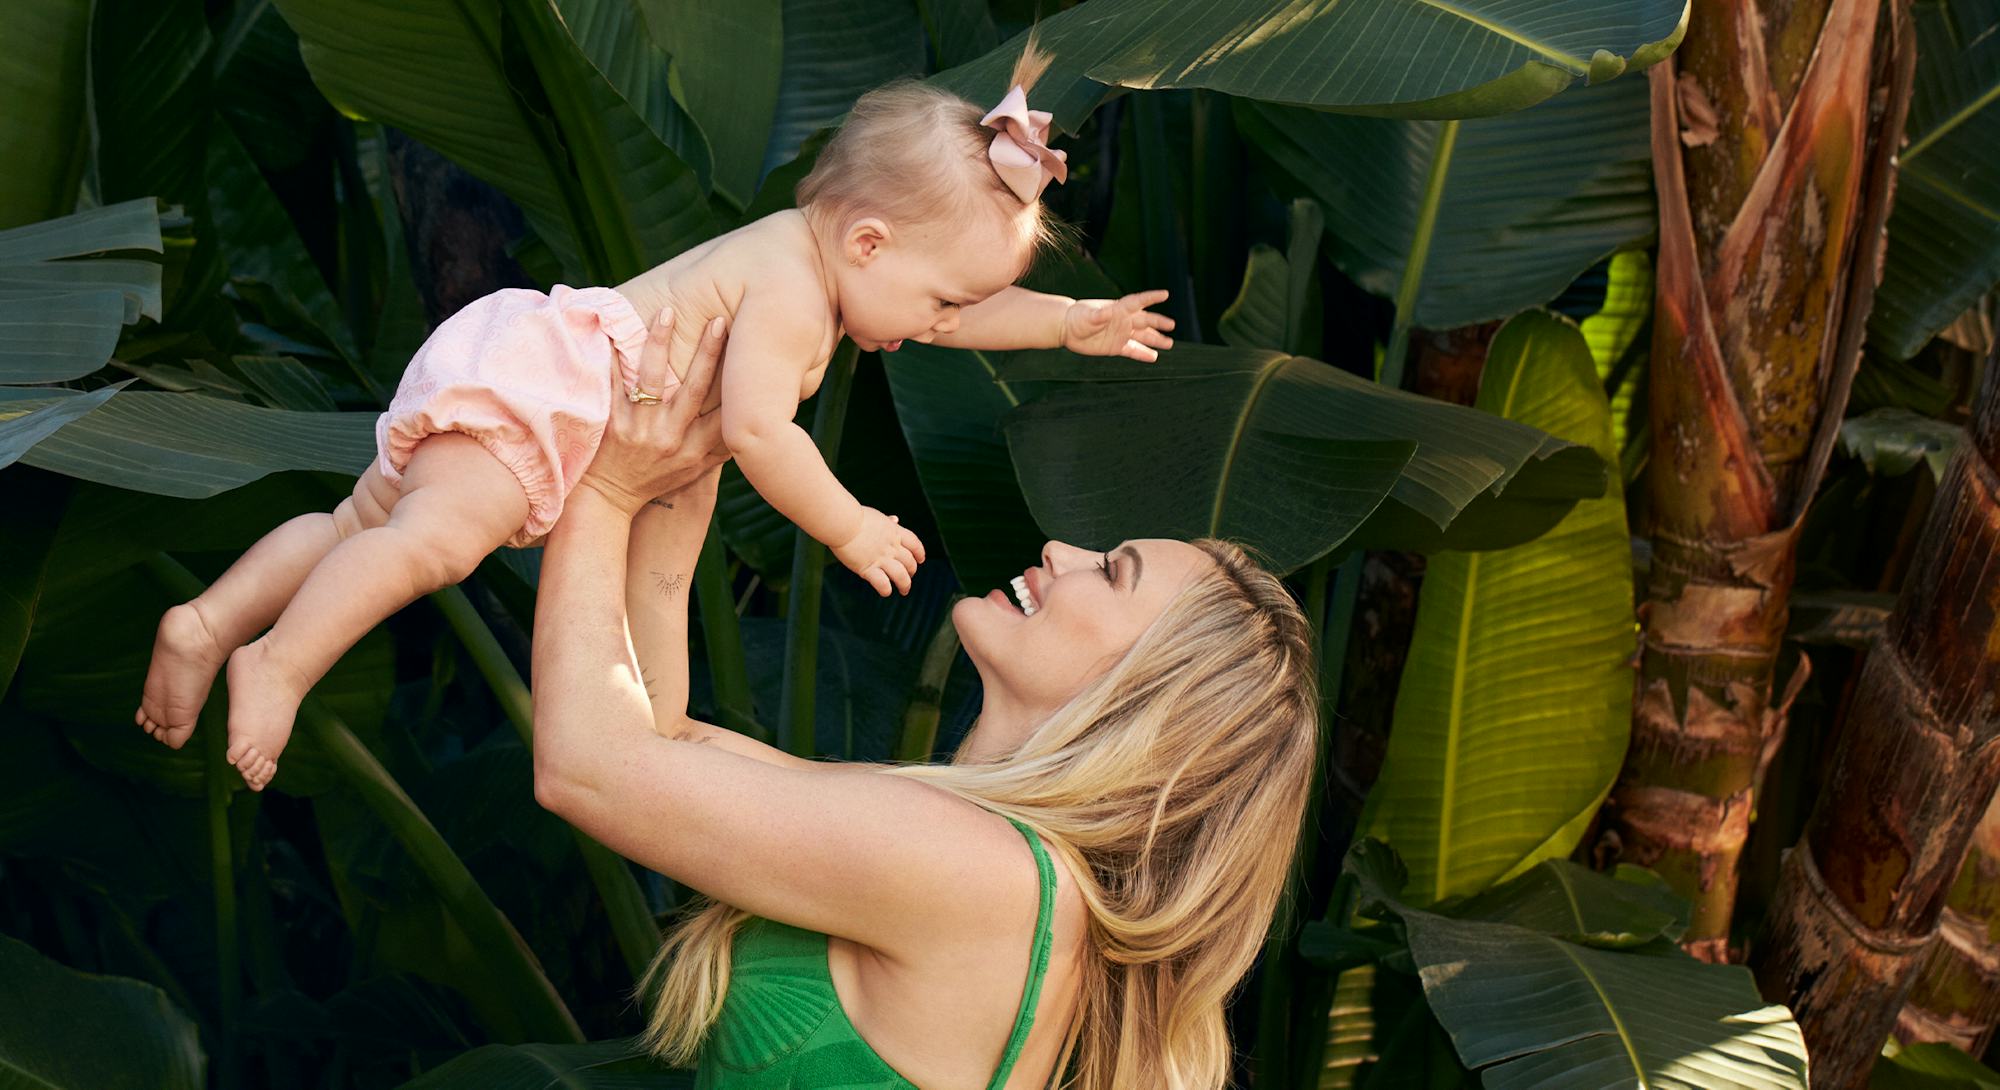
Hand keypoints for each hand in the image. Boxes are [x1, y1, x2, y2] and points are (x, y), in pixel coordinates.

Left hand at [577, 308, 731, 516]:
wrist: (607, 500)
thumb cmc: (654, 481)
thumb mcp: (694, 472)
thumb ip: (720, 449)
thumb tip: (749, 425)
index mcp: (695, 449)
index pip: (726, 412)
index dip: (740, 382)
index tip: (752, 352)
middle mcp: (670, 438)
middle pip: (695, 389)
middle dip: (710, 354)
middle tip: (721, 320)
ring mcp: (639, 429)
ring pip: (652, 380)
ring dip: (659, 344)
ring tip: (667, 313)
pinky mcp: (611, 422)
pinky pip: (612, 383)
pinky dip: (613, 357)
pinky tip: (614, 330)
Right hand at [830, 507, 925, 595]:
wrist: (842, 522)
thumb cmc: (854, 516)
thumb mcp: (876, 516)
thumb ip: (887, 521)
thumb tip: (895, 519)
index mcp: (895, 532)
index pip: (915, 544)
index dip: (920, 553)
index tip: (920, 560)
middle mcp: (891, 546)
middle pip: (910, 562)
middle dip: (912, 572)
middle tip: (908, 577)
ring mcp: (881, 558)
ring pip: (901, 576)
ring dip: (905, 585)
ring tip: (904, 591)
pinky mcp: (867, 569)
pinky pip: (883, 584)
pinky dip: (886, 590)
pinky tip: (886, 591)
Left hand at [1062, 289, 1175, 361]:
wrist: (1067, 328)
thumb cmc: (1078, 317)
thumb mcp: (1090, 315)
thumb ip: (1101, 314)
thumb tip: (1110, 310)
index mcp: (1119, 309)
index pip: (1138, 302)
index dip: (1151, 297)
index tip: (1165, 294)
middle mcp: (1123, 321)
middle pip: (1145, 321)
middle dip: (1158, 323)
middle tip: (1171, 325)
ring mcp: (1121, 334)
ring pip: (1142, 337)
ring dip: (1155, 340)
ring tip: (1169, 343)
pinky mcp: (1116, 347)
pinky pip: (1133, 351)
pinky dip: (1143, 354)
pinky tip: (1153, 357)